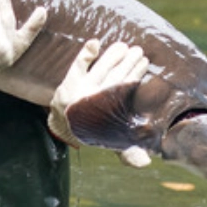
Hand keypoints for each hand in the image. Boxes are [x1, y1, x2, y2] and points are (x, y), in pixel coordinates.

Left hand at [48, 40, 151, 166]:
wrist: (60, 125)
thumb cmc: (91, 130)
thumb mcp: (108, 141)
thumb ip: (125, 152)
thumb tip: (145, 163)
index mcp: (104, 113)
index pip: (122, 90)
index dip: (134, 75)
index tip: (144, 62)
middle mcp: (92, 100)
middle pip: (112, 78)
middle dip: (126, 63)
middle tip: (139, 51)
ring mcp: (78, 90)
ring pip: (98, 70)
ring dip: (111, 57)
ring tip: (124, 46)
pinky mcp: (67, 82)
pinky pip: (76, 67)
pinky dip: (84, 55)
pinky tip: (95, 43)